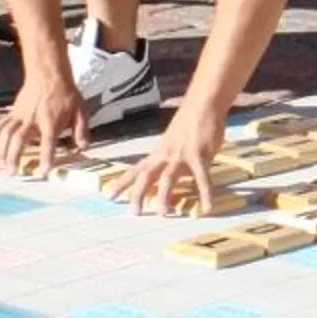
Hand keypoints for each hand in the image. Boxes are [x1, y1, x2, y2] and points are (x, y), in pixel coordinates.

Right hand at [0, 71, 87, 176]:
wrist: (48, 74)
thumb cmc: (65, 94)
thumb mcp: (80, 110)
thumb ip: (82, 130)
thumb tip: (83, 147)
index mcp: (51, 120)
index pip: (48, 141)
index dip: (46, 156)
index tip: (43, 171)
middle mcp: (32, 119)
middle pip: (18, 139)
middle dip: (13, 157)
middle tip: (12, 173)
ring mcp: (19, 115)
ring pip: (5, 134)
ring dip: (2, 151)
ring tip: (2, 166)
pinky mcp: (12, 113)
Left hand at [120, 99, 232, 216]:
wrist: (202, 104)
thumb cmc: (190, 121)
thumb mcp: (175, 142)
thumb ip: (172, 158)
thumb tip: (171, 174)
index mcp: (159, 153)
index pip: (137, 170)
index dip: (123, 183)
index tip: (109, 196)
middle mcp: (165, 155)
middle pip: (146, 176)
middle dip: (138, 194)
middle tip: (133, 212)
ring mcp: (181, 155)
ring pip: (168, 178)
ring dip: (164, 195)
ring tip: (163, 213)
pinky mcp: (199, 155)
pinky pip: (202, 178)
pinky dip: (205, 194)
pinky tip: (207, 208)